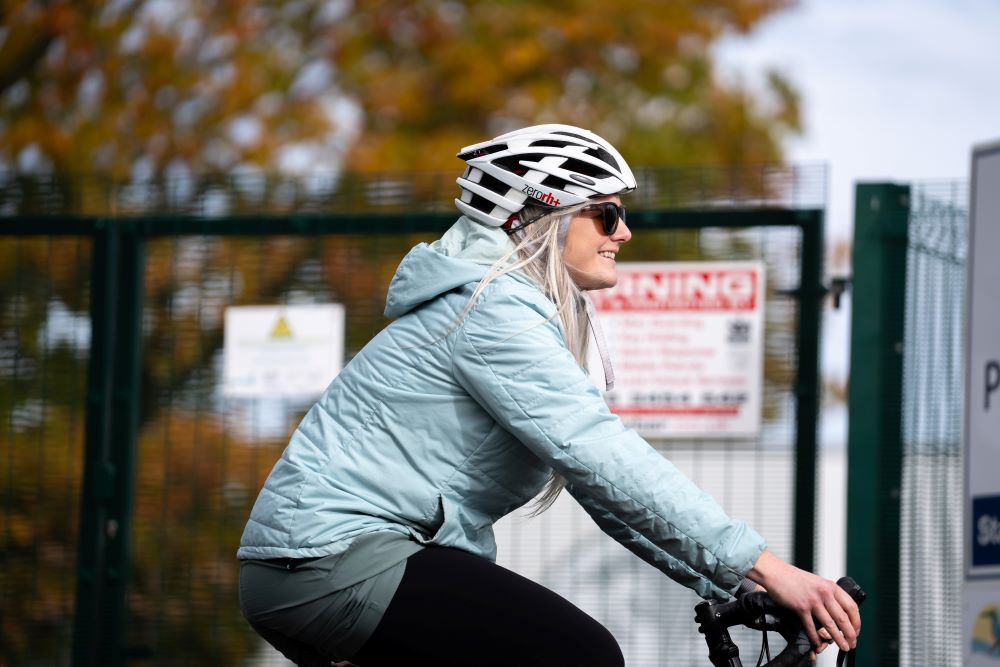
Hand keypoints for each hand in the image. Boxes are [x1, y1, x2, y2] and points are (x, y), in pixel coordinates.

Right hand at [746, 549, 860, 652]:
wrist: (775, 572)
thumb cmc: (794, 578)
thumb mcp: (817, 582)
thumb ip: (828, 594)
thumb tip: (838, 611)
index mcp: (831, 586)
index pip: (851, 607)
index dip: (856, 622)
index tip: (856, 631)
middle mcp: (824, 593)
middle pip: (843, 618)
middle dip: (850, 634)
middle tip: (852, 643)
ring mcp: (813, 600)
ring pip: (830, 625)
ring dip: (838, 639)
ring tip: (843, 647)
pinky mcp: (801, 607)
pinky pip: (811, 626)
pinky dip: (815, 638)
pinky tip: (818, 644)